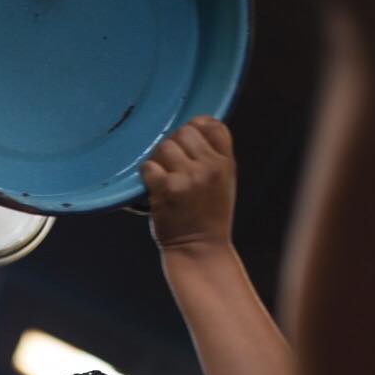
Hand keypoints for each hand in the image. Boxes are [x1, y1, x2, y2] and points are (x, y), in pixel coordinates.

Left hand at [142, 117, 235, 255]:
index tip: (189, 142)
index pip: (213, 125)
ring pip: (165, 146)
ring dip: (159, 159)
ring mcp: (188, 177)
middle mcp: (209, 167)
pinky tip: (154, 186)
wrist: (199, 250)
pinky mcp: (167, 189)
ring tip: (163, 176)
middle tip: (172, 164)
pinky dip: (148, 175)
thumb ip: (212, 157)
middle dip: (175, 145)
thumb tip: (191, 129)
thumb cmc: (209, 218)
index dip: (198, 127)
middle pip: (185, 132)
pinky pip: (149, 166)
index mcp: (226, 164)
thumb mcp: (224, 183)